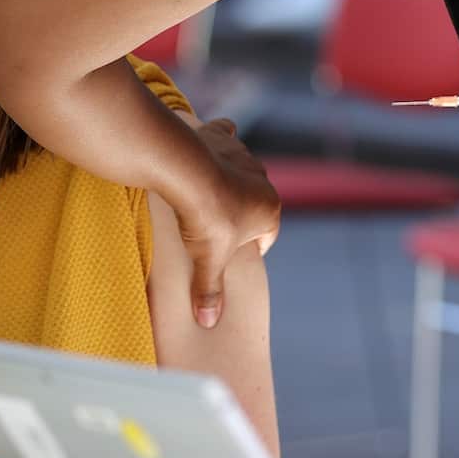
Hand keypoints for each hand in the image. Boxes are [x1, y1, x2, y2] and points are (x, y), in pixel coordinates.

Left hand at [172, 119, 280, 328]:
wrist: (187, 172)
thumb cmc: (205, 219)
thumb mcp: (208, 260)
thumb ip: (210, 290)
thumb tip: (208, 322)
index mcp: (270, 210)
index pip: (265, 237)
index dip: (248, 249)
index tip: (228, 256)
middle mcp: (263, 180)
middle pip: (253, 202)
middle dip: (237, 215)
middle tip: (213, 228)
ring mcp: (244, 156)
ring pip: (240, 170)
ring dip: (229, 179)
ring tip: (205, 193)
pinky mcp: (222, 137)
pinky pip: (225, 135)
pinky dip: (220, 138)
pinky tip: (209, 145)